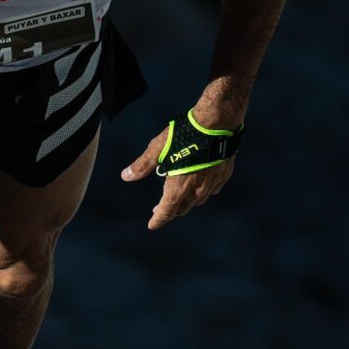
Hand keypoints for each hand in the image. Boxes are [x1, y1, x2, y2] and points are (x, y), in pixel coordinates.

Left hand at [119, 114, 237, 230]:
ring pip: (197, 201)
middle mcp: (196, 190)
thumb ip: (143, 165)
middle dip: (170, 211)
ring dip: (186, 203)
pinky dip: (202, 192)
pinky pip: (211, 191)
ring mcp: (212, 184)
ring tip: (178, 197)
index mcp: (178, 186)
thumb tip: (125, 176)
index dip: (158, 220)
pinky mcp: (223, 176)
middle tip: (160, 208)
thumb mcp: (158, 148)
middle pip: (182, 209)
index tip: (152, 225)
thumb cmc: (185, 133)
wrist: (218, 123)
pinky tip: (199, 185)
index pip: (166, 211)